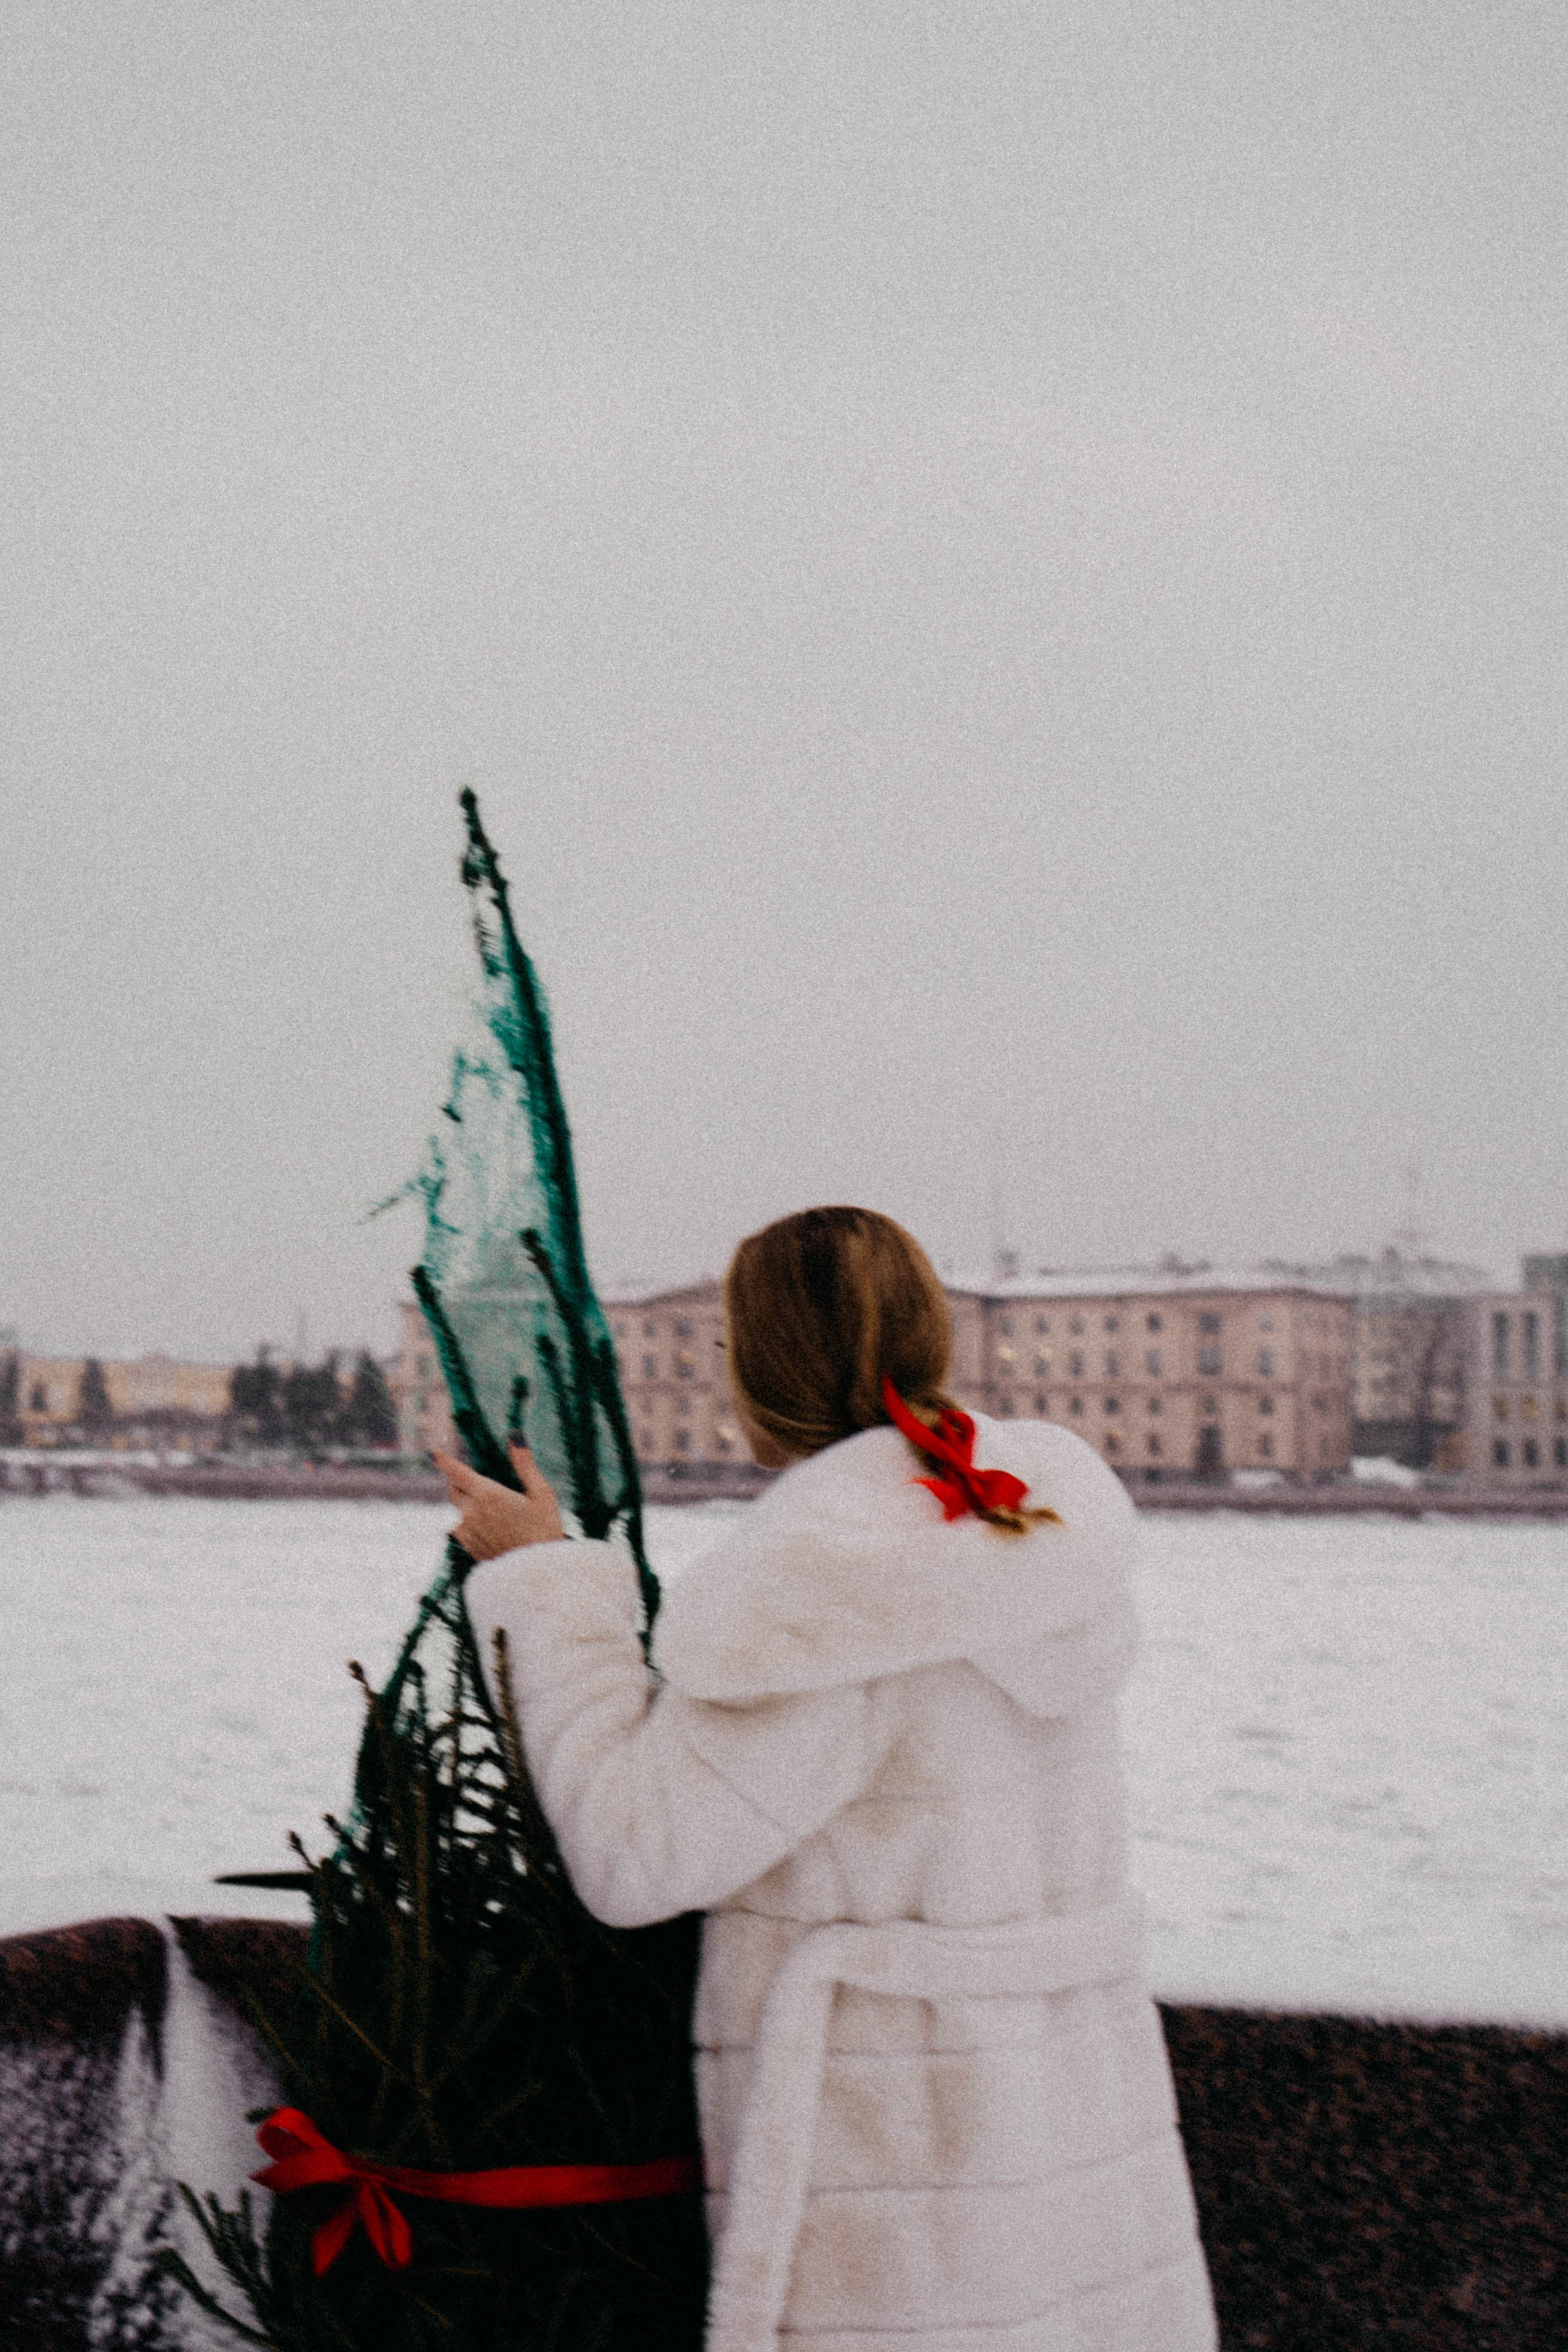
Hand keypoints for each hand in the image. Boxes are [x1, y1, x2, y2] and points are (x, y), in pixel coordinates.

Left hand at [433, 1443, 564, 1560]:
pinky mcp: (468, 1547)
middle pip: (453, 1490)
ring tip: (491, 1511)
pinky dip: (468, 1522)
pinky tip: (490, 1528)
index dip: (443, 1460)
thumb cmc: (545, 1530)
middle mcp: (472, 1512)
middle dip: (460, 1482)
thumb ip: (524, 1464)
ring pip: (456, 1510)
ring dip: (466, 1504)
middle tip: (478, 1482)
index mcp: (489, 1494)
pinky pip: (460, 1528)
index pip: (457, 1472)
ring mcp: (467, 1532)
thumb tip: (514, 1436)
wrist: (538, 1572)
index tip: (432, 1452)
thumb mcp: (542, 1493)